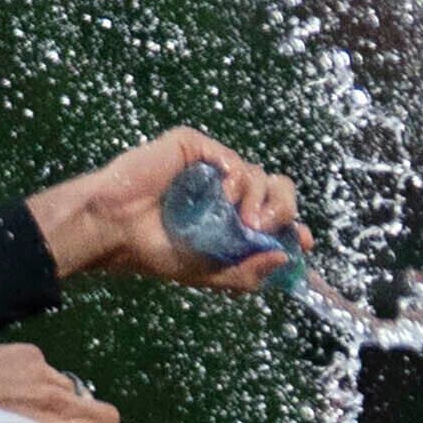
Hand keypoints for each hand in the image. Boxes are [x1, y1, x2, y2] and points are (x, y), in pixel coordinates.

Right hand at [32, 128, 311, 287]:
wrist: (117, 229)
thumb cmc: (157, 251)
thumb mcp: (211, 274)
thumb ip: (249, 273)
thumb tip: (286, 259)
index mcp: (232, 218)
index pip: (276, 215)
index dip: (295, 226)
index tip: (305, 240)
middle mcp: (227, 191)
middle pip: (278, 188)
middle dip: (283, 209)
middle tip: (264, 228)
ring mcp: (212, 167)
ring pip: (260, 174)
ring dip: (260, 200)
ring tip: (241, 219)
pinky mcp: (194, 147)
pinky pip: (232, 157)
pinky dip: (238, 177)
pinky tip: (226, 196)